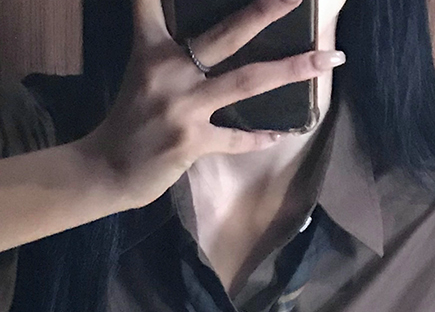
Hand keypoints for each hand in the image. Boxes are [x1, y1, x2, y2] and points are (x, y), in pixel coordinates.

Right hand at [78, 0, 345, 209]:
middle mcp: (169, 70)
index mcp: (153, 49)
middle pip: (229, 33)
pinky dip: (258, 138)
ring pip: (248, 81)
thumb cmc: (129, 122)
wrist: (105, 171)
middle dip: (268, 10)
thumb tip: (209, 46)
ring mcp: (182, 107)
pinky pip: (235, 138)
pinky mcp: (190, 141)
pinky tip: (280, 134)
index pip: (154, 3)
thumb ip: (170, 52)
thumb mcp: (142, 74)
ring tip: (329, 59)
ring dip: (293, 69)